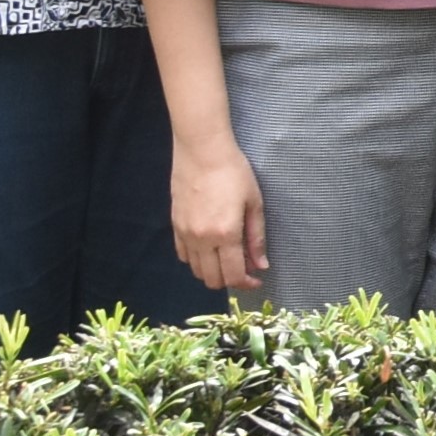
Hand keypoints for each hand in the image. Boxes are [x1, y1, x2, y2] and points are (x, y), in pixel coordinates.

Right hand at [172, 139, 266, 293]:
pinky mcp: (174, 225)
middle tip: (244, 271)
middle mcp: (201, 239)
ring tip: (228, 258)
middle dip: (229, 281)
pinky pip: (183, 254)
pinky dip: (197, 260)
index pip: (233, 274)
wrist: (201, 151)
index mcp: (225, 234)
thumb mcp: (254, 204)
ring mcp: (185, 233)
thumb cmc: (234, 173)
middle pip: (211, 278)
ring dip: (212, 271)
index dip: (246, 284)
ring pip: (196, 269)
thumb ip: (256, 238)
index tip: (257, 281)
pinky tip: (210, 249)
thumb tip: (261, 265)